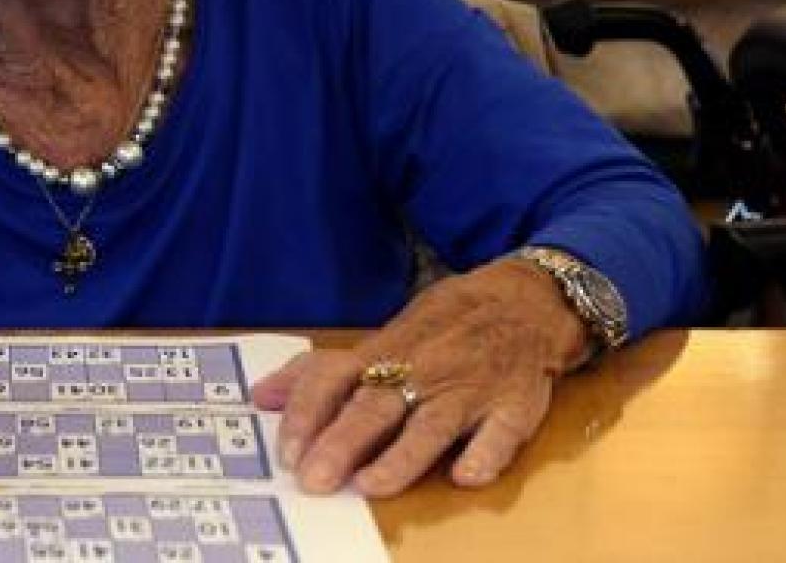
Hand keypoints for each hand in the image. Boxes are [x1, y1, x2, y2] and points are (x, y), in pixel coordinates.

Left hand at [252, 259, 591, 497]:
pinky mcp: (515, 405)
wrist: (523, 301)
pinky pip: (502, 432)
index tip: (287, 451)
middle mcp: (423, 369)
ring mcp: (471, 388)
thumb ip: (321, 373)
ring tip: (372, 485)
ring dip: (402, 456)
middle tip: (315, 479)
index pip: (336, 378)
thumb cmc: (443, 326)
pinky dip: (486, 454)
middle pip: (377, 406)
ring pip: (433, 424)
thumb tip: (261, 396)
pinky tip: (466, 476)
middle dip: (343, 442)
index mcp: (386, 352)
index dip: (310, 413)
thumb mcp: (381, 337)